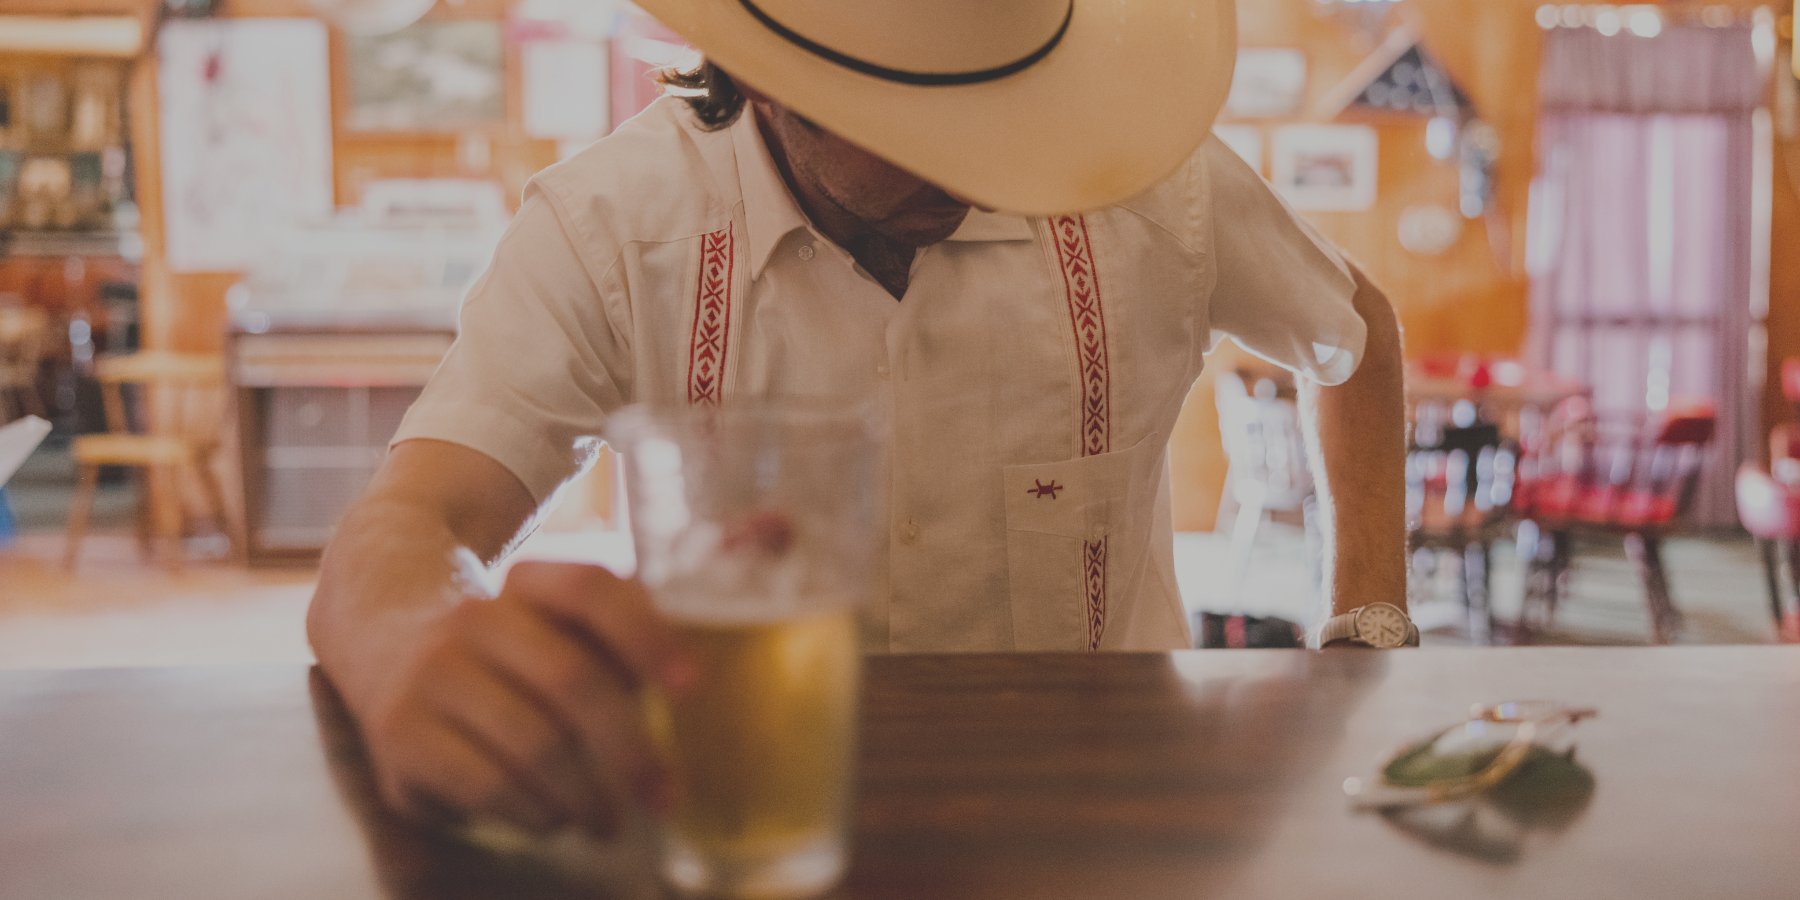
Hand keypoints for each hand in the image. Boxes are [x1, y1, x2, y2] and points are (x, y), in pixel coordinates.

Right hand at [354, 562, 693, 837]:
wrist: (384, 640)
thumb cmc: (512, 648)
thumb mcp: (561, 623)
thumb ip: (621, 636)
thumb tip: (683, 681)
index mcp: (527, 582)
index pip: (590, 589)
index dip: (645, 635)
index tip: (691, 688)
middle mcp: (474, 618)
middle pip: (571, 678)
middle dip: (630, 749)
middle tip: (664, 797)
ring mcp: (431, 675)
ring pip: (534, 743)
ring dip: (586, 795)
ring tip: (607, 820)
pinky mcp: (401, 736)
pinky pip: (487, 786)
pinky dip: (534, 813)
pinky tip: (551, 818)